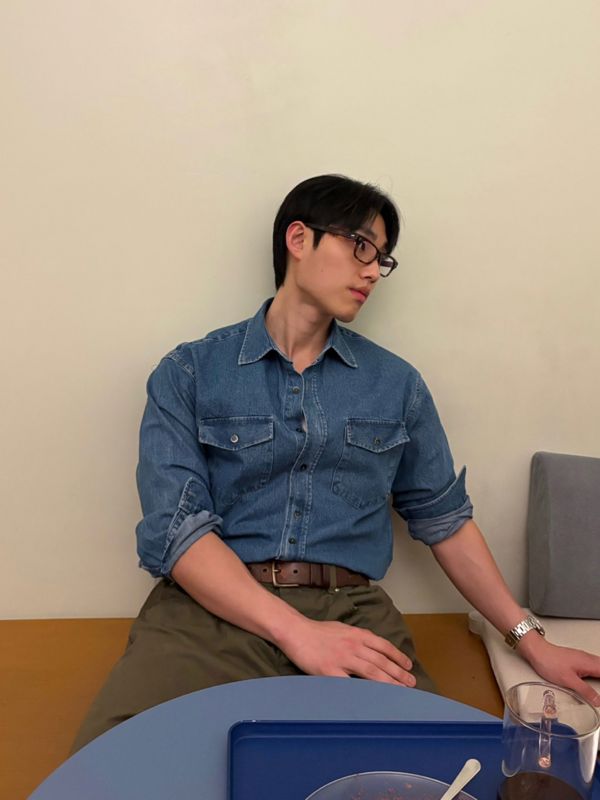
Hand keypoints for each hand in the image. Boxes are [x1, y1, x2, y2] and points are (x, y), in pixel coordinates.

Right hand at [276, 617, 415, 685]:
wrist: (296, 632)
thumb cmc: (318, 631)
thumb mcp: (343, 628)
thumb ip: (358, 637)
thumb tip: (372, 646)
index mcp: (357, 634)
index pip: (383, 646)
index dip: (398, 656)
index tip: (408, 666)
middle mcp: (353, 645)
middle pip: (381, 661)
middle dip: (399, 673)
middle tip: (412, 683)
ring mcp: (342, 659)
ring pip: (372, 672)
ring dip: (389, 683)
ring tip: (401, 691)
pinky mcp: (330, 671)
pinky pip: (350, 685)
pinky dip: (363, 692)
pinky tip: (373, 700)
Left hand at [519, 636, 599, 705]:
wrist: (537, 651)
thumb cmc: (550, 662)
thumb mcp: (568, 680)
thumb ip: (585, 691)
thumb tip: (597, 700)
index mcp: (589, 663)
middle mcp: (588, 659)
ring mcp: (583, 658)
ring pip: (599, 666)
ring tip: (598, 688)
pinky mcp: (577, 659)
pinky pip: (593, 665)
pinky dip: (597, 672)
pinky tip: (594, 678)